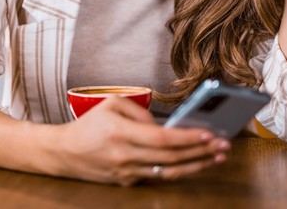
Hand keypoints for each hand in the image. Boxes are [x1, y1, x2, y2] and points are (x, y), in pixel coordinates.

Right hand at [50, 97, 229, 185]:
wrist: (63, 153)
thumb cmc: (88, 125)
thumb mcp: (110, 104)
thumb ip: (139, 111)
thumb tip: (163, 125)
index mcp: (120, 133)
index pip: (162, 138)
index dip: (188, 138)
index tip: (209, 134)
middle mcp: (125, 155)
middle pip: (171, 157)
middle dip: (201, 151)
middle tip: (223, 144)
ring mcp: (127, 172)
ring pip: (169, 171)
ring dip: (196, 165)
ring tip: (216, 157)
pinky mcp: (127, 182)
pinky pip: (158, 176)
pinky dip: (179, 170)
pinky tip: (194, 164)